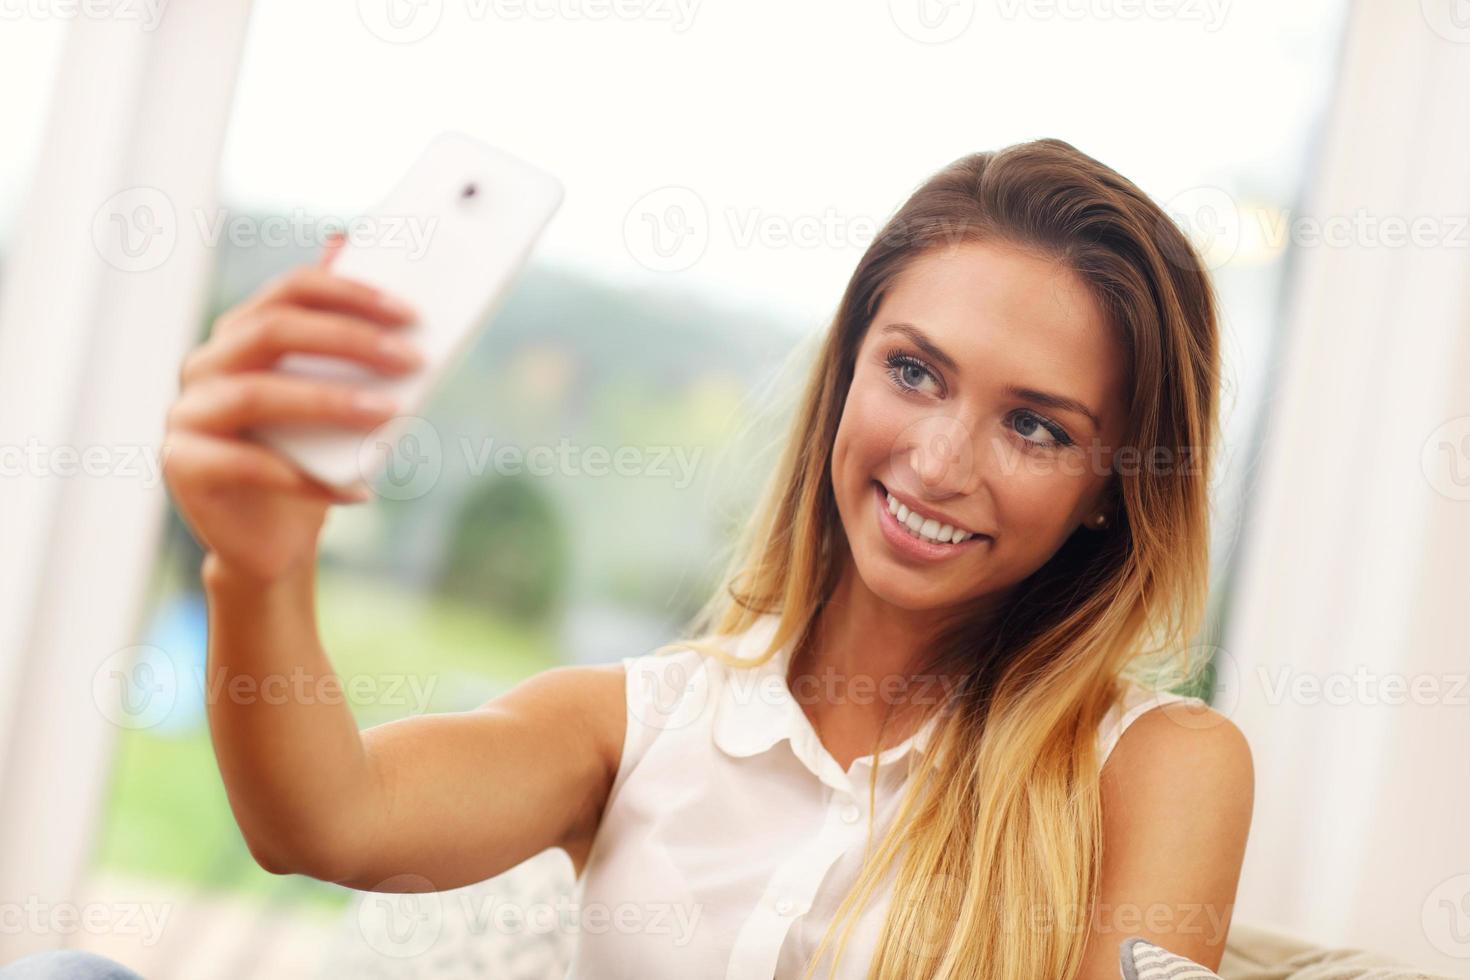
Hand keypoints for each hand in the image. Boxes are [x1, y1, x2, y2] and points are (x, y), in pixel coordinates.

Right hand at [161, 235, 421, 582]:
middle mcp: (205, 365)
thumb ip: (342, 337)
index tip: (410, 313)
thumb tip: (350, 245)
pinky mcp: (183, 467)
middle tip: (411, 359)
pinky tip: (357, 491)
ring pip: (255, 394)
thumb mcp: (335, 397)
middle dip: (348, 340)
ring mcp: (186, 415)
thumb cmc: (309, 458)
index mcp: (240, 335)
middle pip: (271, 331)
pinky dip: (306, 478)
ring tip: (390, 416)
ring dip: (329, 402)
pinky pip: (246, 464)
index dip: (349, 293)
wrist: (273, 541)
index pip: (291, 290)